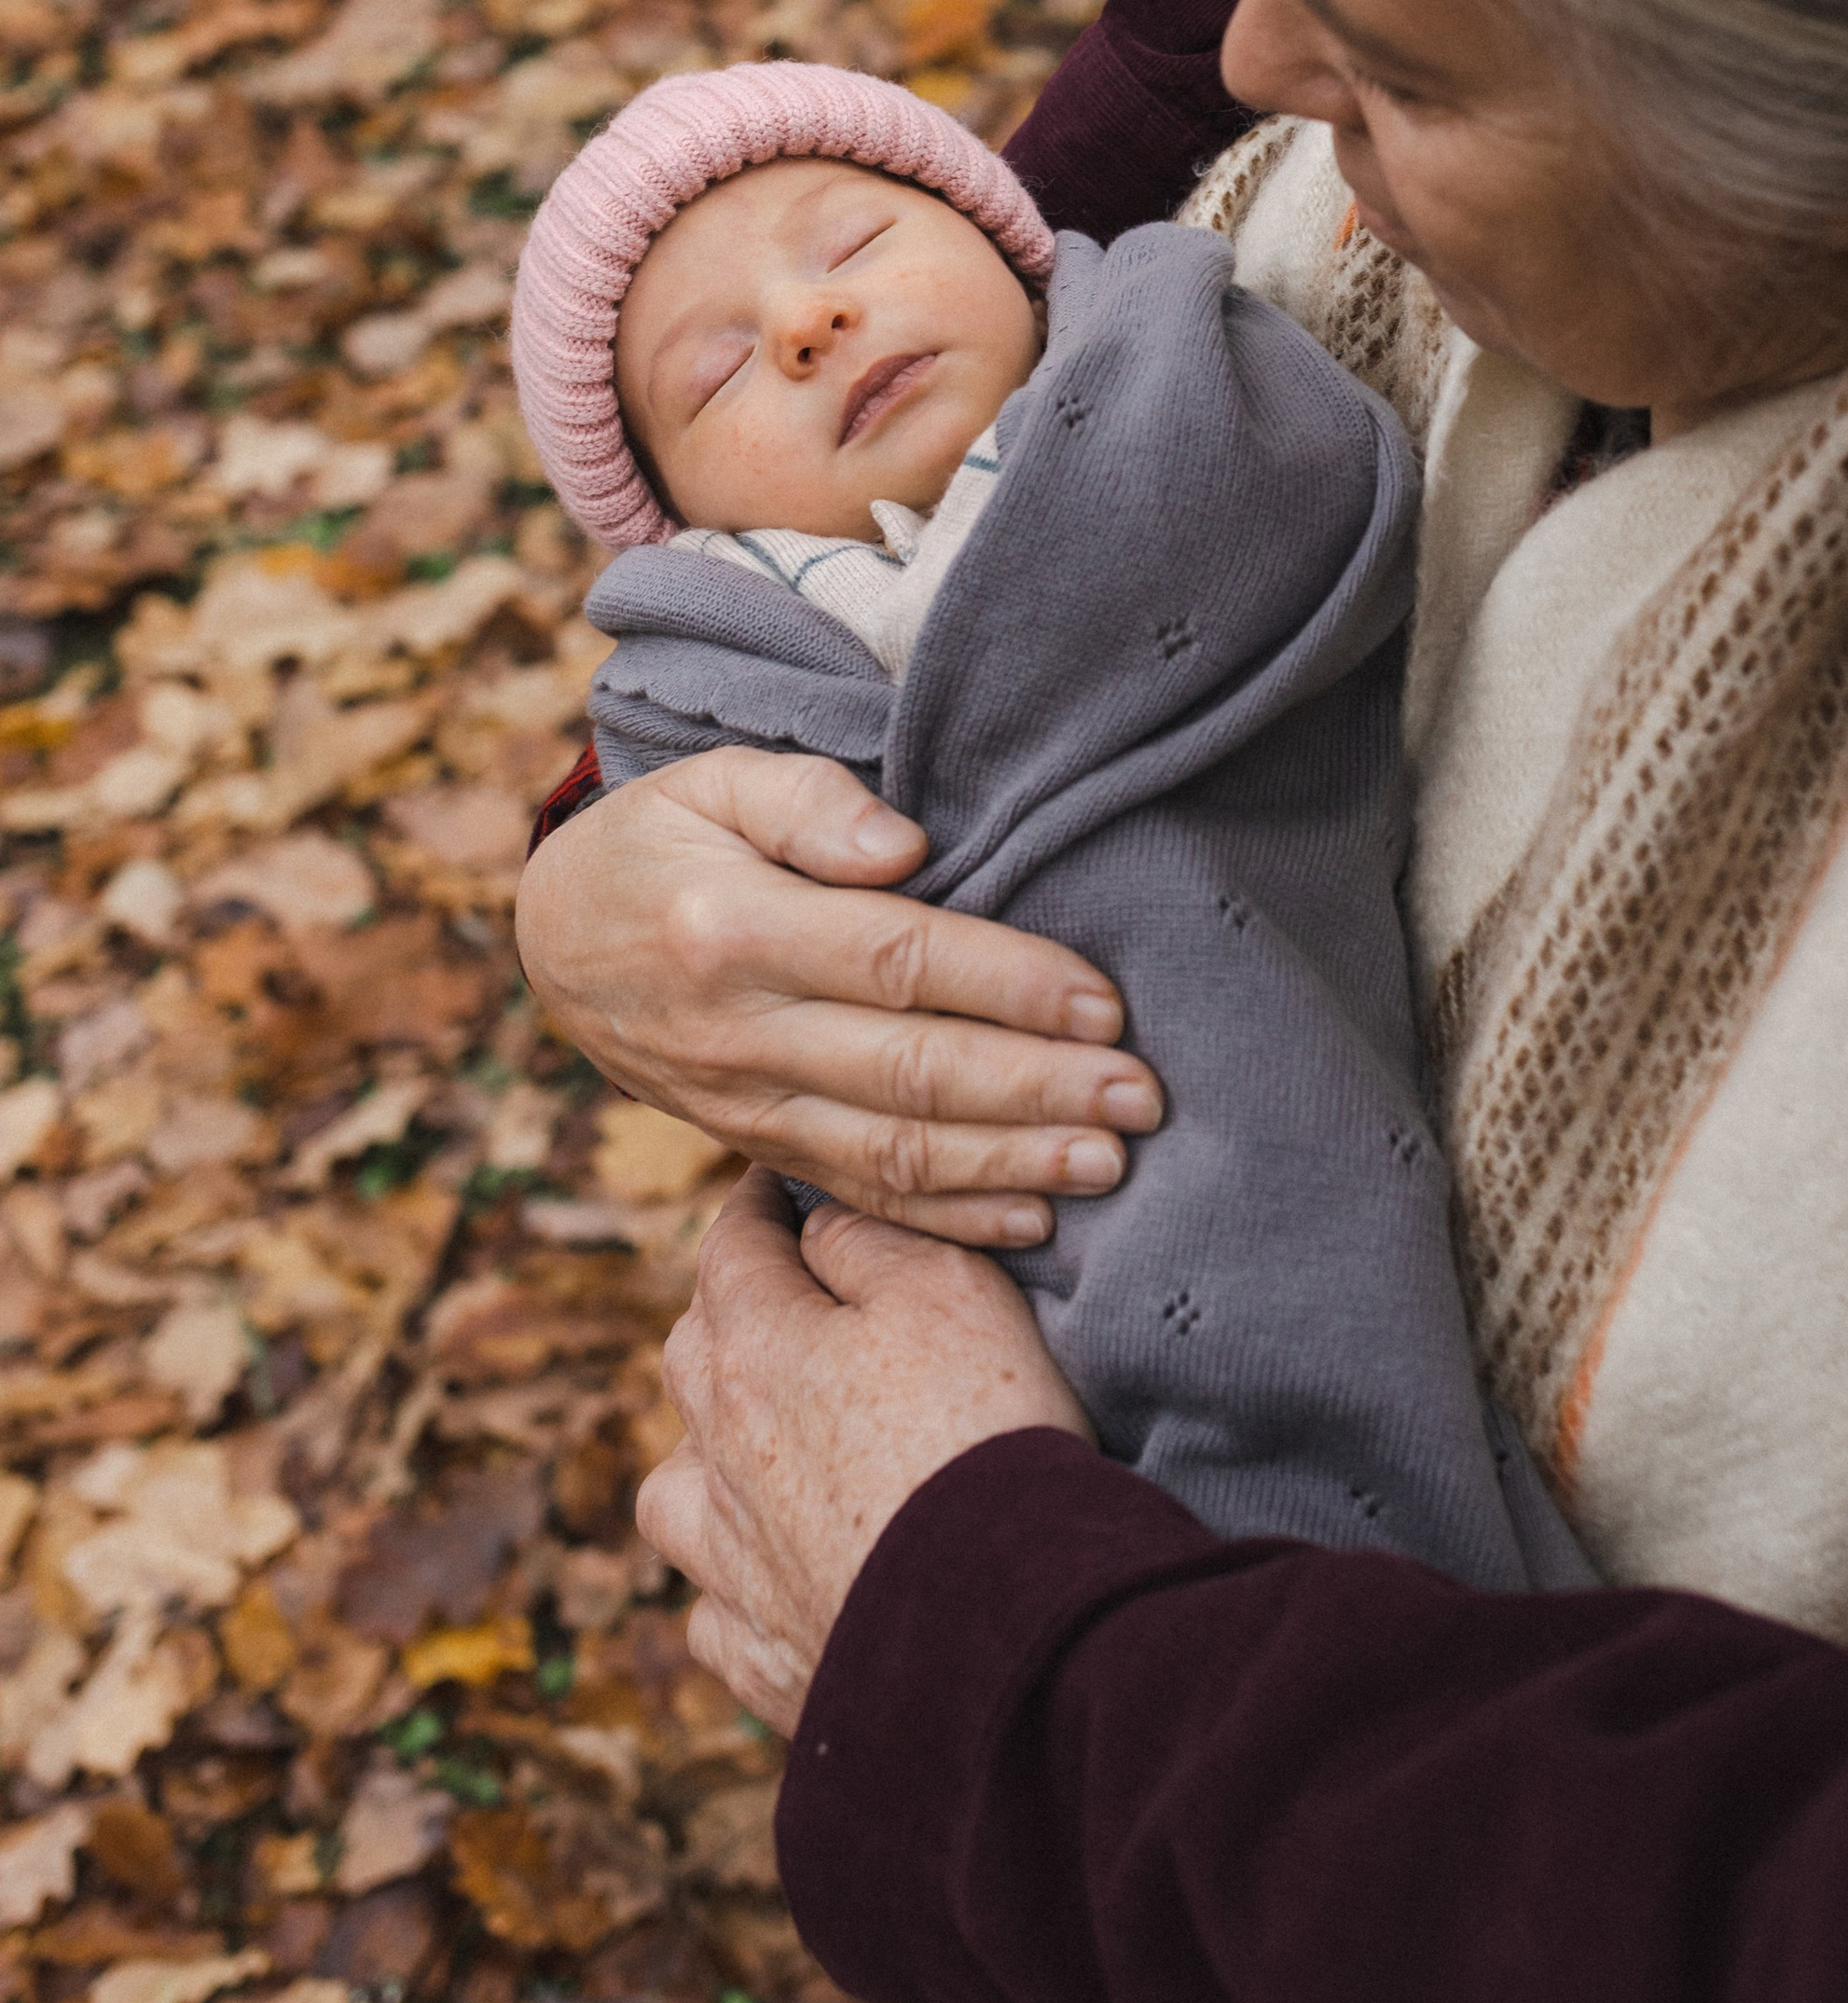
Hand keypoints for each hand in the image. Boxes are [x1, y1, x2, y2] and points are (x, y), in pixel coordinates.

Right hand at [515, 747, 1163, 1245]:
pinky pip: (860, 1193)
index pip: (896, 961)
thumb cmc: (660, 842)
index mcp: (733, 929)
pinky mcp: (754, 1145)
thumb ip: (808, 801)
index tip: (1103, 1001)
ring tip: (1111, 1163)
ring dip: (1013, 1165)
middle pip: (911, 1072)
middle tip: (1142, 1098)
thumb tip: (906, 845)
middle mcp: (739, 1031)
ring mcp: (745, 1103)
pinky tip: (1032, 1221)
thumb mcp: (709, 781)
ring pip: (894, 1150)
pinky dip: (949, 1218)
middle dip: (1038, 1091)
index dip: (1007, 984)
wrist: (551, 942)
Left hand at [636, 1169, 1091, 1730]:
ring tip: (757, 1448)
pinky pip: (715, 1609)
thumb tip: (814, 1225)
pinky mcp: (760, 1655)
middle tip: (780, 1296)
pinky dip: (737, 1583)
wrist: (1000, 1620)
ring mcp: (729, 1563)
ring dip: (705, 1454)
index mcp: (753, 1351)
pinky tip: (778, 1576)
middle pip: (692, 1356)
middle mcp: (717, 1454)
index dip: (756, 1206)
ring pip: (676, 1487)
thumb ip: (868, 1239)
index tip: (777, 1184)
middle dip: (729, 1314)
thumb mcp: (950, 1288)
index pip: (731, 1248)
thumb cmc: (982, 1432)